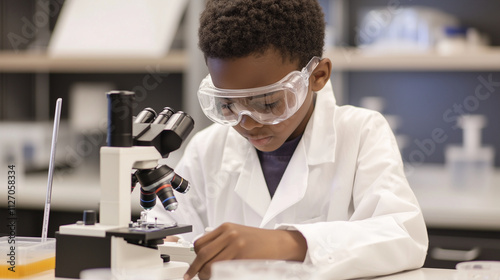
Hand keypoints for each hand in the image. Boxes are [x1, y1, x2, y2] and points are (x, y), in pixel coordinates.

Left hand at [184, 222, 306, 279]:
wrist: (278, 243)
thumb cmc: (259, 241)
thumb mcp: (237, 234)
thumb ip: (221, 241)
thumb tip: (204, 255)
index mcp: (226, 227)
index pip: (200, 242)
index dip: (194, 256)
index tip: (192, 265)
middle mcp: (229, 234)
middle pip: (202, 253)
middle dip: (195, 268)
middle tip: (194, 275)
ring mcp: (236, 245)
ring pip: (210, 263)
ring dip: (205, 274)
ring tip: (208, 277)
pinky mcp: (242, 256)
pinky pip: (223, 269)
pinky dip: (218, 276)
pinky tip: (219, 277)